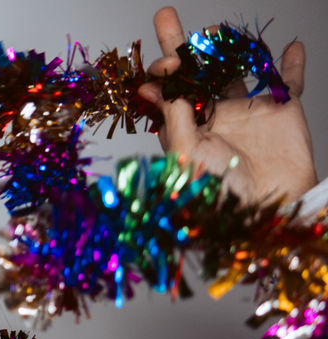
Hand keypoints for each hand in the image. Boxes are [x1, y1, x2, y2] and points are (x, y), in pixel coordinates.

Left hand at [137, 6, 317, 204]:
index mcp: (185, 129)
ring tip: (215, 32)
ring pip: (236, 69)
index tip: (165, 63)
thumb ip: (174, 117)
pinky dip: (290, 62)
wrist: (263, 212)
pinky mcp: (282, 111)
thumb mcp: (186, 156)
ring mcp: (248, 112)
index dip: (163, 73)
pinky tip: (290, 46)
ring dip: (226, 47)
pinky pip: (288, 81)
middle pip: (195, 73)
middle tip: (164, 16)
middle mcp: (214, 117)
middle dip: (180, 45)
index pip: (169, 91)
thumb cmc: (217, 195)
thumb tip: (154, 84)